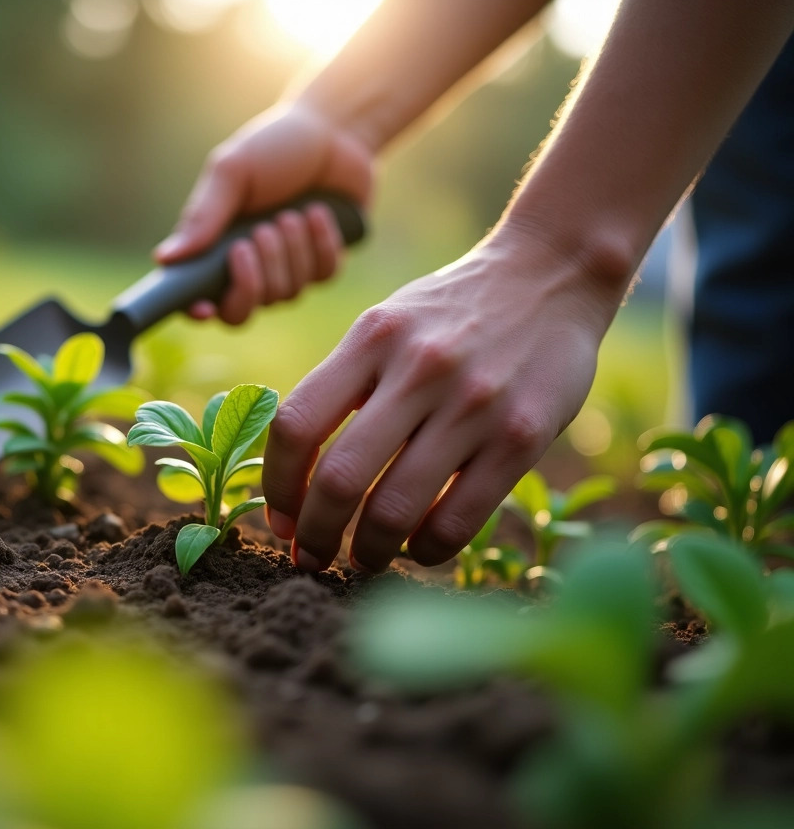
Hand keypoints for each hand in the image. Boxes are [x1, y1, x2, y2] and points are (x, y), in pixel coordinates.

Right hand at [156, 101, 373, 323]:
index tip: (206, 306)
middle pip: (242, 312)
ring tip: (293, 212)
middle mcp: (248, 266)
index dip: (198, 311)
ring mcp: (287, 269)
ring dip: (291, 251)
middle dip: (253, 278)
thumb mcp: (233, 171)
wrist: (332, 130)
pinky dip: (321, 244)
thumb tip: (165, 259)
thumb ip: (203, 215)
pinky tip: (319, 213)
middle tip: (262, 231)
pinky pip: (321, 277)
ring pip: (285, 294)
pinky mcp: (323, 264)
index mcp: (214, 247)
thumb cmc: (273, 147)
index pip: (199, 298)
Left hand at [262, 228, 626, 571]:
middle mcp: (419, 369)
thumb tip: (297, 472)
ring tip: (365, 559)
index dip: (278, 485)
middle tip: (313, 558)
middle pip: (340, 479)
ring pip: (396, 509)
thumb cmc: (452, 313)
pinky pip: (458, 519)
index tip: (280, 518)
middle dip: (316, 535)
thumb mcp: (387, 325)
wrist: (554, 273)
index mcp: (372, 339)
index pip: (297, 426)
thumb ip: (343, 383)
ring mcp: (474, 405)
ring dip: (369, 552)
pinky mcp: (522, 437)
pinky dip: (428, 550)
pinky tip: (419, 548)